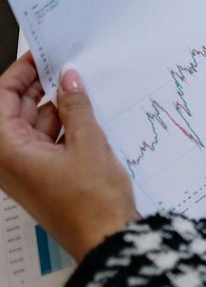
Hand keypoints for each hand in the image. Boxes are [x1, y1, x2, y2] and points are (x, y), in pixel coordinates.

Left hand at [0, 53, 138, 259]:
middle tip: (67, 67)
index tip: (42, 55)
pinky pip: (50, 140)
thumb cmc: (91, 204)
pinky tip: (89, 114)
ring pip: (35, 124)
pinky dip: (66, 125)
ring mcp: (28, 168)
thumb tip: (69, 80)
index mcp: (7, 150)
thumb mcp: (88, 144)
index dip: (20, 73)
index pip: (0, 98)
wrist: (106, 238)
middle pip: (15, 110)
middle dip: (40, 87)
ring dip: (57, 107)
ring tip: (85, 89)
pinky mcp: (47, 174)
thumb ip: (75, 107)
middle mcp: (11, 159)